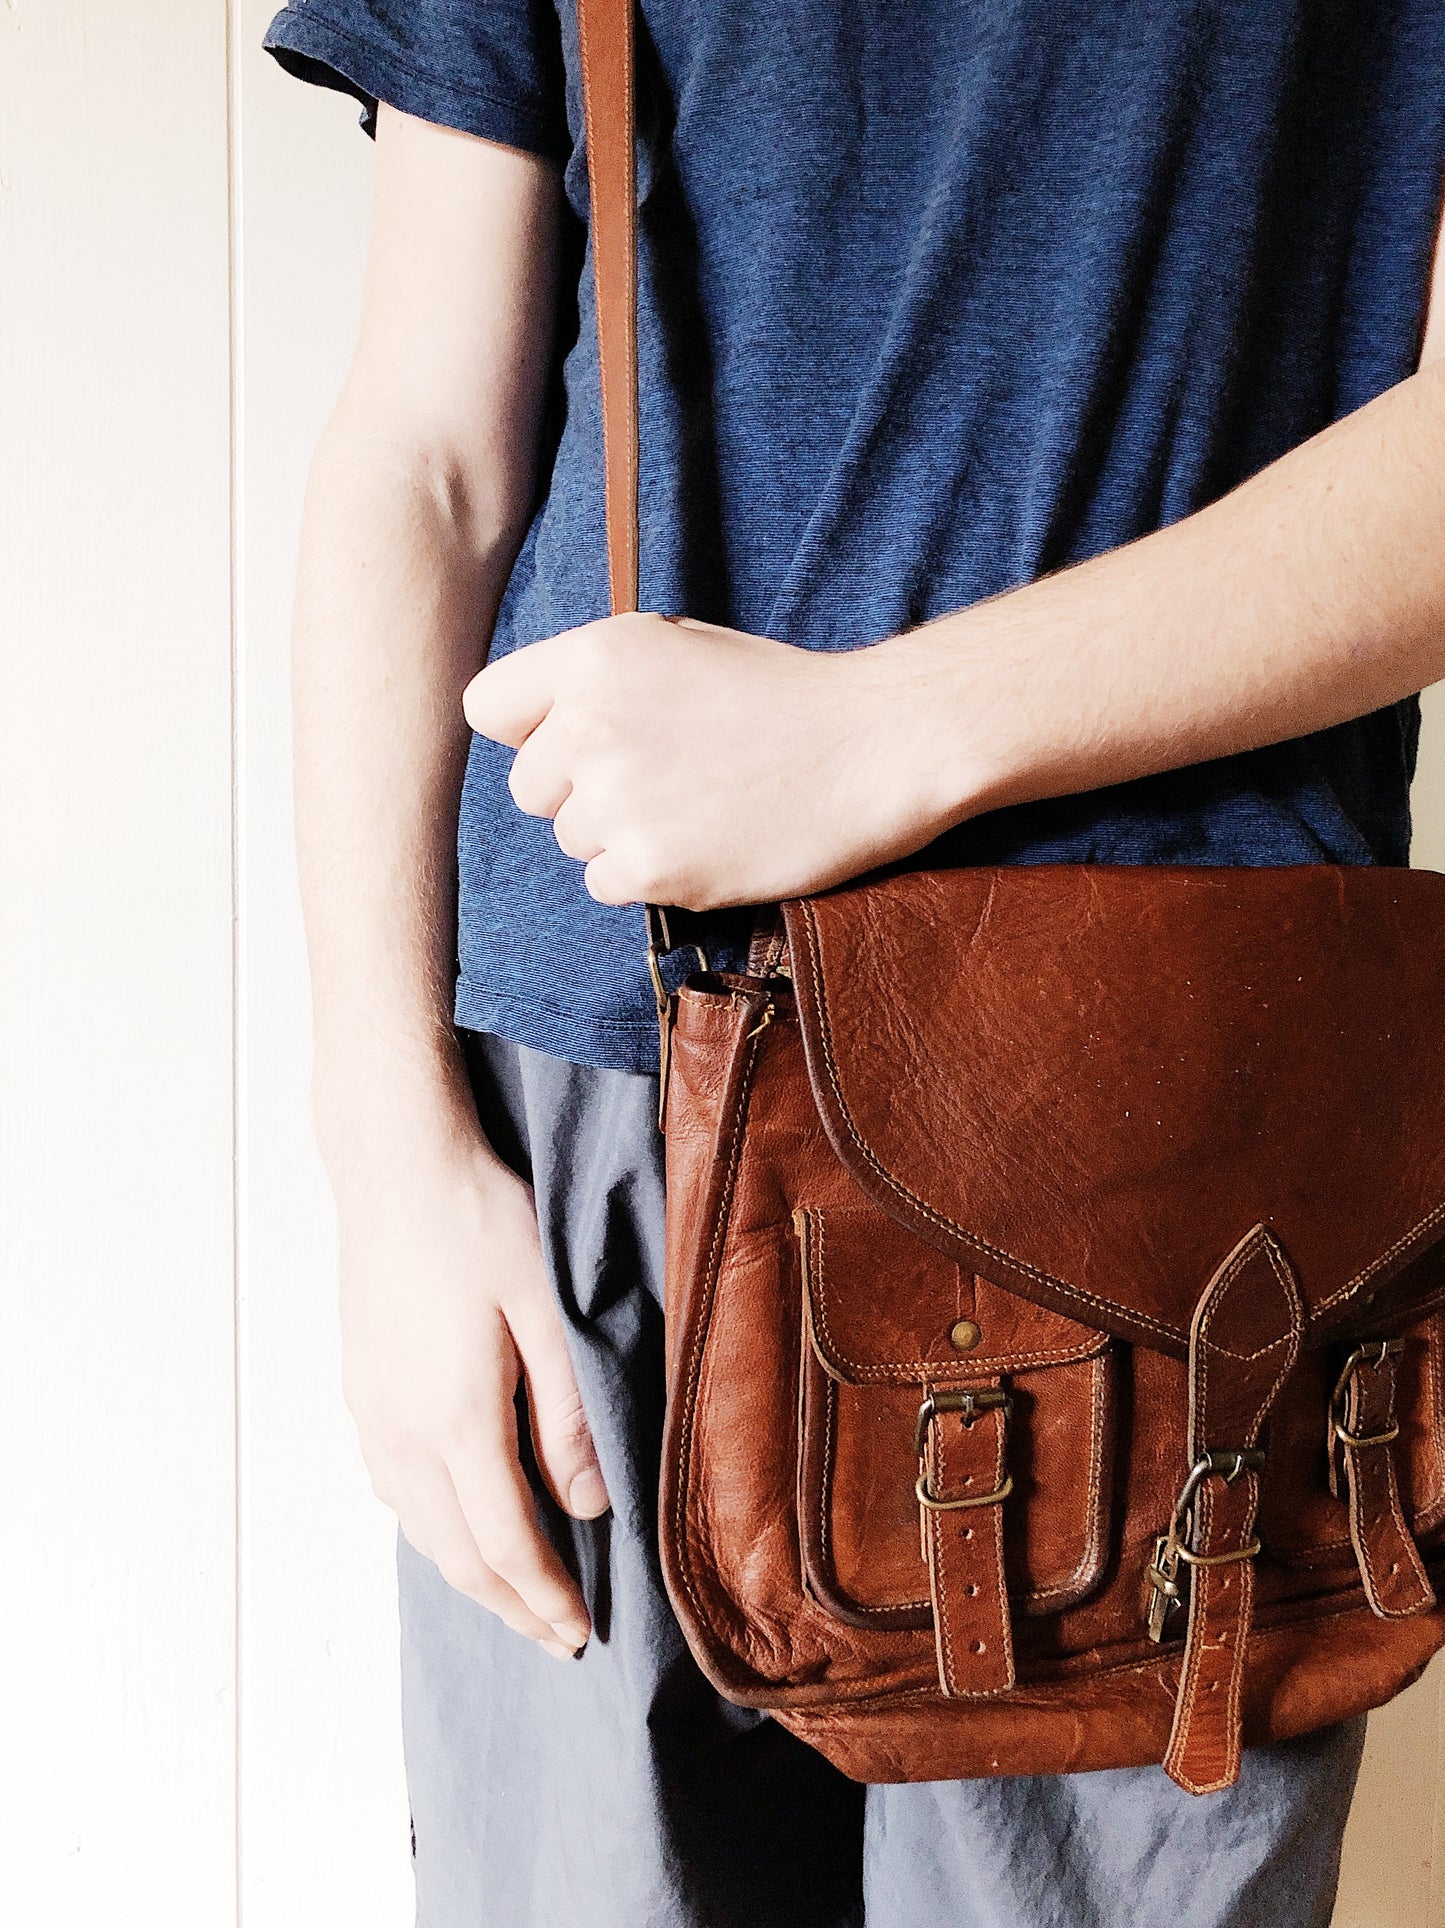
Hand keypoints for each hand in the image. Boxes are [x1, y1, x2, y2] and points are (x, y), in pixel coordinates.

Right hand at [334, 1126, 607, 1658]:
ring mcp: (373, 1412)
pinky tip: (458, 1524)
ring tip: (516, 1599)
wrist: (395, 1165)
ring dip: (470, 1575)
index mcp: (455, 1419)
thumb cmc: (480, 1220)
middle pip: (458, 1553)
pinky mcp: (362, 1389)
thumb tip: (589, 1505)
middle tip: (558, 1641)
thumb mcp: (547, 1309)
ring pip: (420, 1527)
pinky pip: (396, 1489)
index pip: (507, 1543)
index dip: (546, 1598)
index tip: (581, 1633)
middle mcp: (402, 1431)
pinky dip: (434, 1529)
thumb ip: (570, 1413)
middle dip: (510, 1607)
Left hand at [462, 613, 973, 909]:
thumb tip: (534, 729)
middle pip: (528, 788)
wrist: (870, 748)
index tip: (573, 739)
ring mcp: (615, 801)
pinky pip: (605, 884)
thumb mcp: (676, 648)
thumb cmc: (780, 697)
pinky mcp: (647, 866)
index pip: (488, 707)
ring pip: (570, 840)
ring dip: (619, 835)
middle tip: (659, 779)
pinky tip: (705, 841)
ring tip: (696, 806)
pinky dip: (647, 876)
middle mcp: (589, 726)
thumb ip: (597, 682)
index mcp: (595, 658)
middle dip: (577, 791)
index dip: (529, 729)